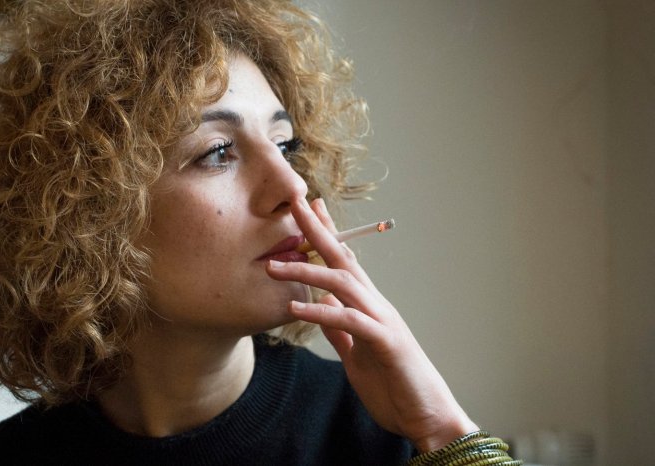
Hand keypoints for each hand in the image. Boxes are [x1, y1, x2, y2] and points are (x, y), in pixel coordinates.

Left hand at [265, 198, 478, 451]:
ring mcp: (383, 321)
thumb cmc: (394, 386)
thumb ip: (339, 331)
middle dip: (319, 230)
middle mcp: (376, 305)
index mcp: (368, 307)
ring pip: (344, 283)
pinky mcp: (386, 343)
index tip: (308, 208)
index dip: (327, 233)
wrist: (426, 416)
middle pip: (344, 259)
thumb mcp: (356, 355)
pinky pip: (349, 321)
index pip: (344, 262)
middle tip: (295, 204)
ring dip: (308, 271)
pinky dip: (322, 313)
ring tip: (274, 266)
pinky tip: (296, 308)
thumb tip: (321, 307)